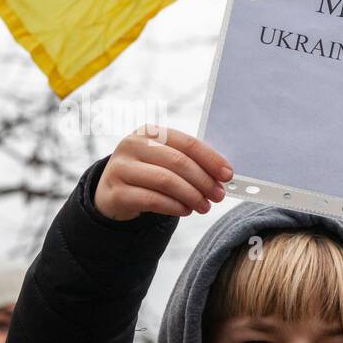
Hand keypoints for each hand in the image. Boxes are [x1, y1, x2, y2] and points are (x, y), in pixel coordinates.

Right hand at [94, 127, 232, 221]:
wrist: (114, 191)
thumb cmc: (150, 173)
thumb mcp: (166, 161)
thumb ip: (190, 163)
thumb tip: (223, 176)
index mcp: (149, 132)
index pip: (187, 143)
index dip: (211, 159)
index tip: (228, 175)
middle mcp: (132, 145)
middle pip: (178, 162)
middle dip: (204, 181)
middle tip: (218, 195)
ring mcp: (120, 168)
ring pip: (166, 181)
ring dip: (192, 195)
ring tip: (204, 206)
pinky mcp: (116, 192)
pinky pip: (152, 200)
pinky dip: (175, 207)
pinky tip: (186, 210)